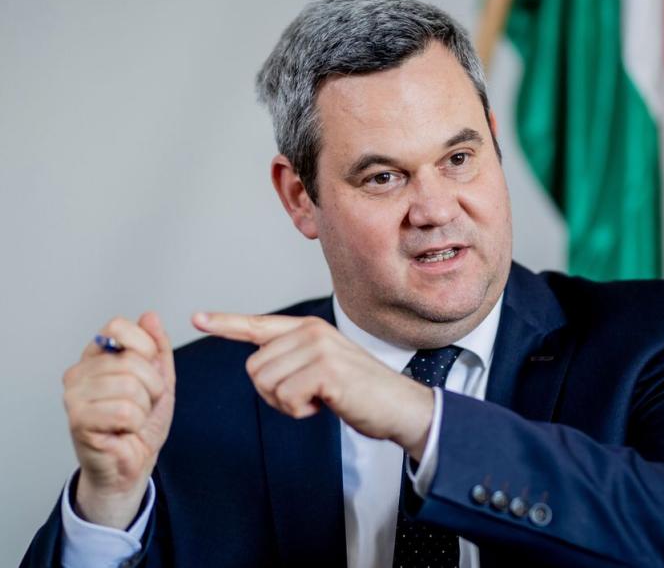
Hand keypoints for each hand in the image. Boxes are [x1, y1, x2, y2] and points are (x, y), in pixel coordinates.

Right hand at [63, 312, 175, 527]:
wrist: (133, 463)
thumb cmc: (141, 423)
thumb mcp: (160, 379)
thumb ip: (157, 348)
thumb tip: (150, 316)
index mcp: (97, 357)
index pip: (117, 326)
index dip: (145, 346)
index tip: (151, 368)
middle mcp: (80, 372)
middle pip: (130, 360)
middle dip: (152, 385)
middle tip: (144, 403)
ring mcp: (74, 395)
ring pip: (129, 385)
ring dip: (144, 406)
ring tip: (134, 418)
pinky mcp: (78, 419)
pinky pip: (124, 410)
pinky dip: (135, 422)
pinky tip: (124, 429)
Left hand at [193, 312, 434, 459]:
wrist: (400, 407)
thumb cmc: (361, 392)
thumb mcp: (324, 367)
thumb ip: (294, 359)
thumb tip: (261, 366)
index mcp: (309, 328)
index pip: (259, 325)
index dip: (226, 323)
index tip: (197, 318)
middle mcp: (311, 331)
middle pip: (255, 368)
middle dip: (275, 393)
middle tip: (310, 396)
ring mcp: (318, 348)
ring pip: (266, 384)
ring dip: (288, 403)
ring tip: (321, 398)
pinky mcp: (325, 369)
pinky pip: (286, 398)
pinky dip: (301, 411)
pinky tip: (327, 404)